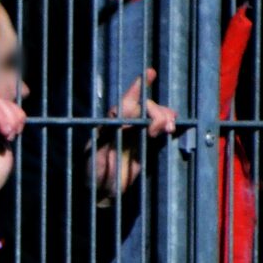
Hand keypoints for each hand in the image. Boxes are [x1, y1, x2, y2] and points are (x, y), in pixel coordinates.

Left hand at [93, 69, 177, 204]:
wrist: (101, 190)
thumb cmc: (93, 173)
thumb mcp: (95, 156)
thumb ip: (108, 140)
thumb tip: (124, 123)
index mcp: (109, 124)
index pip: (125, 102)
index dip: (137, 87)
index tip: (150, 73)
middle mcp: (124, 124)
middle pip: (146, 106)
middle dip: (156, 113)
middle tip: (160, 129)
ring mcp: (137, 132)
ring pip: (156, 114)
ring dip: (165, 117)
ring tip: (167, 129)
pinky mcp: (147, 143)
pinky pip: (161, 127)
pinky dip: (168, 124)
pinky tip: (170, 129)